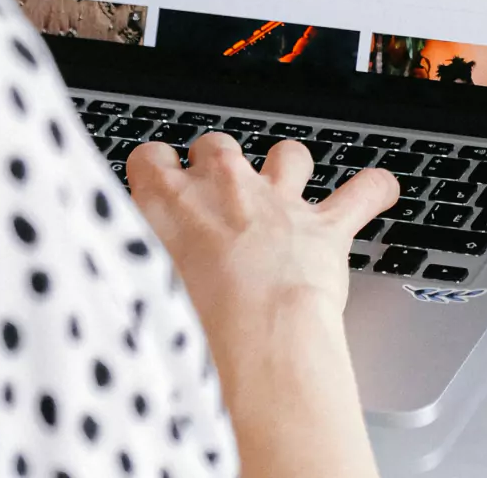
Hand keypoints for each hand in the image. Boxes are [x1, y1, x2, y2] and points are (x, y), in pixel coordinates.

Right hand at [128, 135, 396, 477]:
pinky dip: (373, 190)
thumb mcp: (128, 296)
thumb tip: (108, 283)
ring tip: (287, 186)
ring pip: (287, 155)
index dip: (155, 171)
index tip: (157, 187)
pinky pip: (363, 191)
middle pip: (218, 146)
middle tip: (216, 197)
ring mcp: (280, 203)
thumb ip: (123, 272)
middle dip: (218, 164)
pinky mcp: (326, 226)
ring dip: (287, 168)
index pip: (149, 158)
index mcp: (167, 203)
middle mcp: (225, 189)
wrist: (252, 340)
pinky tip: (379, 189)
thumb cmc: (186, 329)